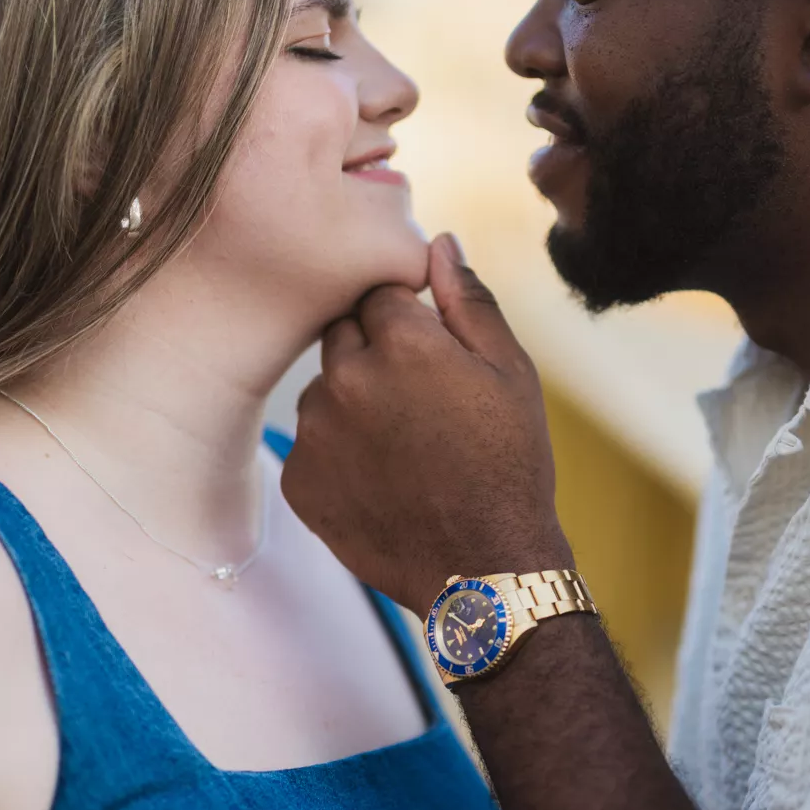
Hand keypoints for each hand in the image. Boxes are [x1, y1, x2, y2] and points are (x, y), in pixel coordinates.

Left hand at [282, 236, 570, 613]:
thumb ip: (468, 299)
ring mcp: (315, 432)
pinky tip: (382, 479)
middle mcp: (345, 378)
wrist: (482, 568)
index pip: (380, 293)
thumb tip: (439, 242)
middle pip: (344, 333)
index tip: (435, 359)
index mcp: (401, 341)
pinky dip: (338, 454)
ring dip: (353, 402)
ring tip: (404, 447)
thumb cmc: (508, 465)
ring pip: (324, 389)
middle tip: (422, 403)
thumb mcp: (510, 372)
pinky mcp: (299, 479)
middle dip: (376, 353)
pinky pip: (311, 443)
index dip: (410, 321)